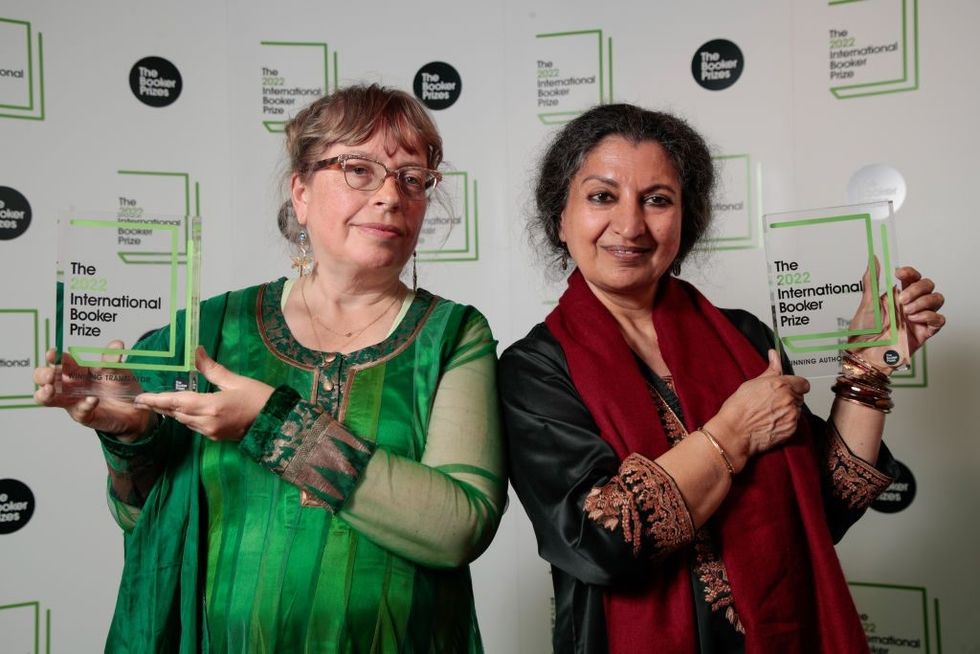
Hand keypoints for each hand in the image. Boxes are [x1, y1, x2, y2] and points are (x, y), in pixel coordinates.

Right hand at [33, 342, 153, 440]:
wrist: (136, 408)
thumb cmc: (121, 386)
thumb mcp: (119, 370)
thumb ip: (114, 360)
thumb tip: (116, 344)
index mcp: (78, 370)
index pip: (60, 361)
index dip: (54, 357)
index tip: (52, 353)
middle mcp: (71, 385)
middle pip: (45, 379)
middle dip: (43, 375)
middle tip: (50, 374)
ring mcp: (75, 401)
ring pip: (48, 399)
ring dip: (46, 394)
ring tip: (51, 389)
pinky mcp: (85, 415)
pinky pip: (79, 412)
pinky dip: (84, 405)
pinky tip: (93, 400)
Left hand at [133, 347, 274, 440]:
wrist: (278, 423)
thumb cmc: (260, 399)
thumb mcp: (236, 381)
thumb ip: (212, 369)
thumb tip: (197, 351)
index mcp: (211, 406)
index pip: (176, 402)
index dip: (156, 400)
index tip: (140, 398)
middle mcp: (206, 422)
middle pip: (176, 413)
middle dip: (160, 406)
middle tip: (144, 400)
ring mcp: (211, 432)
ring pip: (183, 421)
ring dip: (172, 412)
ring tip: (160, 403)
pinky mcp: (216, 436)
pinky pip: (194, 426)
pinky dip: (186, 417)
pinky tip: (183, 410)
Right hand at [707, 349, 809, 470]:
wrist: (734, 432)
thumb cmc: (738, 408)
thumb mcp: (752, 383)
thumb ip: (770, 370)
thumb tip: (774, 355)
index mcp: (781, 385)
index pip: (803, 383)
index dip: (795, 385)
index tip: (788, 388)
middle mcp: (789, 399)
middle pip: (800, 396)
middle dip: (790, 397)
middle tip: (773, 402)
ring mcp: (792, 415)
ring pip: (797, 409)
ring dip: (788, 410)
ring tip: (770, 413)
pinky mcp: (791, 429)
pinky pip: (794, 422)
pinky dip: (786, 422)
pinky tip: (771, 422)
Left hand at [848, 262, 944, 370]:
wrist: (864, 355)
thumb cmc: (863, 333)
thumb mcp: (866, 304)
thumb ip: (871, 281)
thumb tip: (873, 259)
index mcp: (896, 296)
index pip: (912, 277)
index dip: (910, 272)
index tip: (899, 274)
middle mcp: (909, 305)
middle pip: (928, 285)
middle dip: (917, 288)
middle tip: (901, 300)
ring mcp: (918, 318)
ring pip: (936, 299)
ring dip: (923, 301)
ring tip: (906, 311)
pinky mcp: (924, 333)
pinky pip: (939, 319)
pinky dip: (929, 315)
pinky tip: (915, 318)